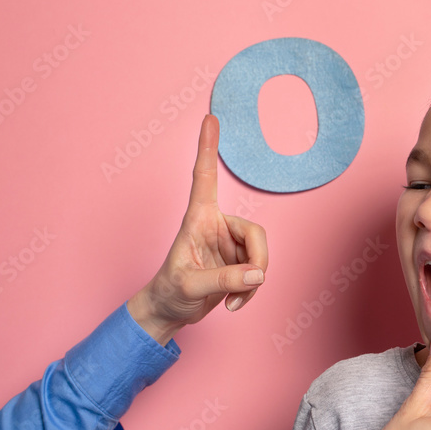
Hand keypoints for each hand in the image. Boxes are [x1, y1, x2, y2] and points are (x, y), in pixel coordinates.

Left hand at [128, 114, 267, 344]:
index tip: (209, 118)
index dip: (207, 148)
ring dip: (253, 282)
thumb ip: (225, 279)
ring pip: (260, 255)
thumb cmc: (170, 292)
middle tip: (251, 284)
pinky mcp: (239, 262)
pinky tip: (235, 303)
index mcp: (198, 220)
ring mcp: (229, 245)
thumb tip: (258, 274)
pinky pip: (258, 272)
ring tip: (233, 300)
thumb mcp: (191, 286)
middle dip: (258, 261)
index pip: (205, 177)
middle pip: (254, 233)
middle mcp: (216, 226)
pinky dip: (251, 291)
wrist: (170, 311)